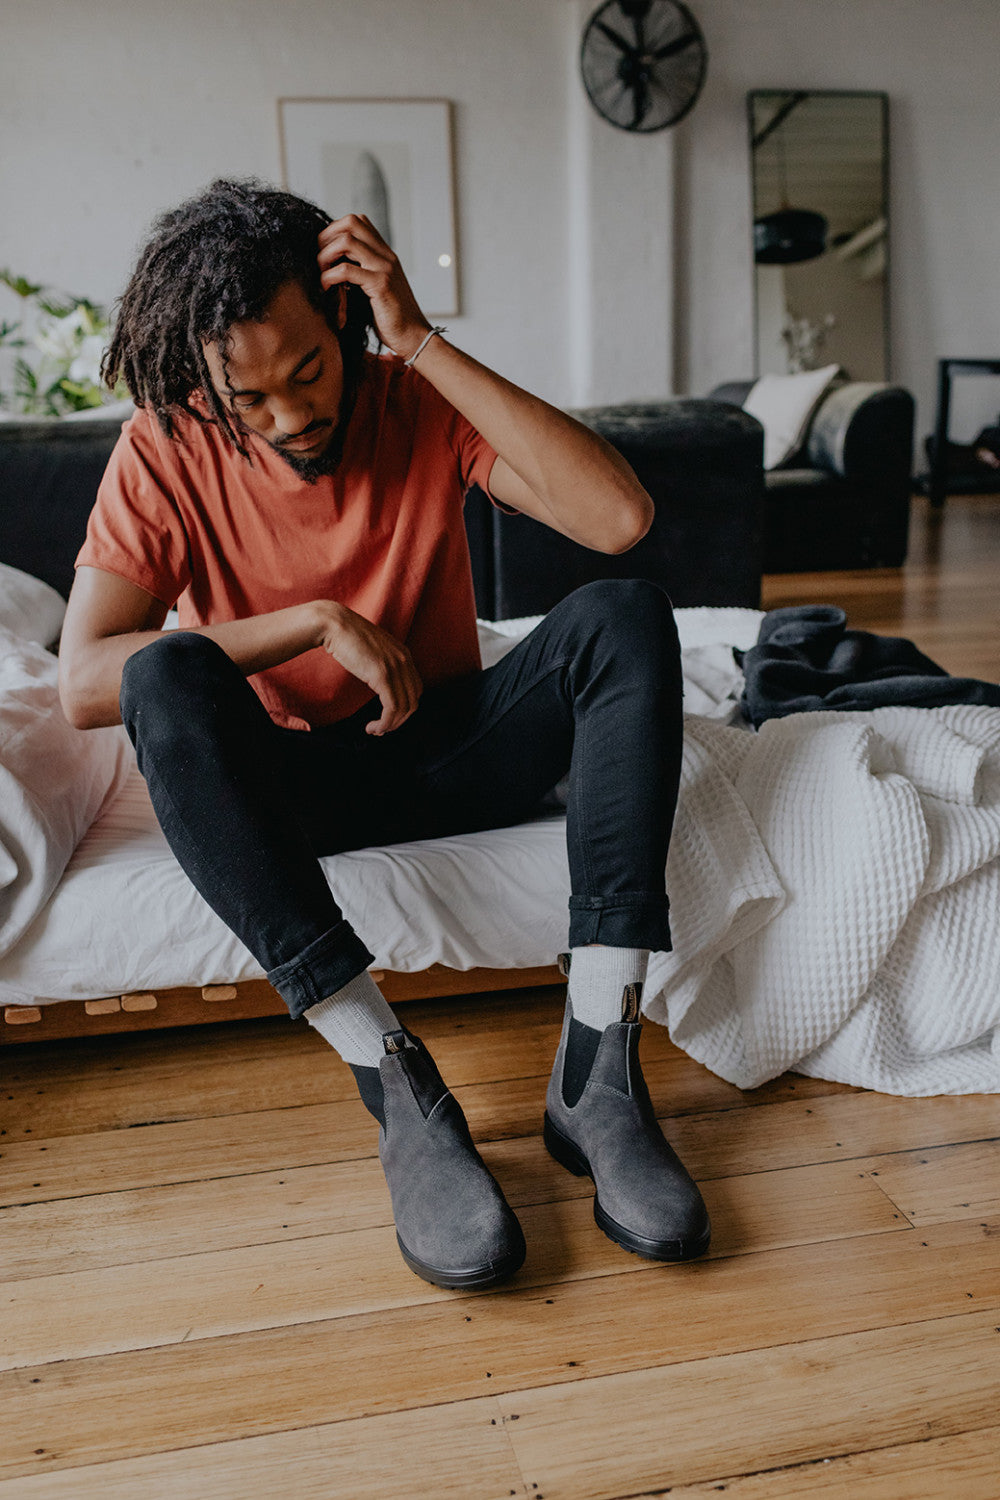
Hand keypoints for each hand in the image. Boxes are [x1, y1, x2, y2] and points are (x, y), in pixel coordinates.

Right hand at [313, 601, 421, 734]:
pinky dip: (385, 722)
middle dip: (399, 720)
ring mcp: (395, 667)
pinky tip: (372, 726)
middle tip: (382, 729)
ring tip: (375, 730)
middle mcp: (404, 660)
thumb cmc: (348, 638)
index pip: (415, 690)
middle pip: (413, 701)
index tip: (389, 718)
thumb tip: (382, 685)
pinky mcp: (382, 675)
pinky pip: (392, 707)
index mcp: (404, 654)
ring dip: (391, 725)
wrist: (335, 625)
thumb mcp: (373, 651)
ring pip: (404, 708)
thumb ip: (383, 664)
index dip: (404, 709)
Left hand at [318, 214, 430, 360]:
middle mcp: (386, 256)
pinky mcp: (380, 285)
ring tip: (322, 273)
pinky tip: (326, 288)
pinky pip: (346, 270)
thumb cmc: (390, 318)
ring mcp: (384, 268)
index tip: (324, 251)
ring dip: (326, 254)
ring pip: (346, 241)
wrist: (413, 336)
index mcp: (384, 254)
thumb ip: (360, 272)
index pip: (358, 221)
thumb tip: (332, 265)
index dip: (335, 229)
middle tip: (319, 258)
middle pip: (351, 222)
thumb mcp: (373, 288)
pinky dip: (329, 276)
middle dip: (327, 236)